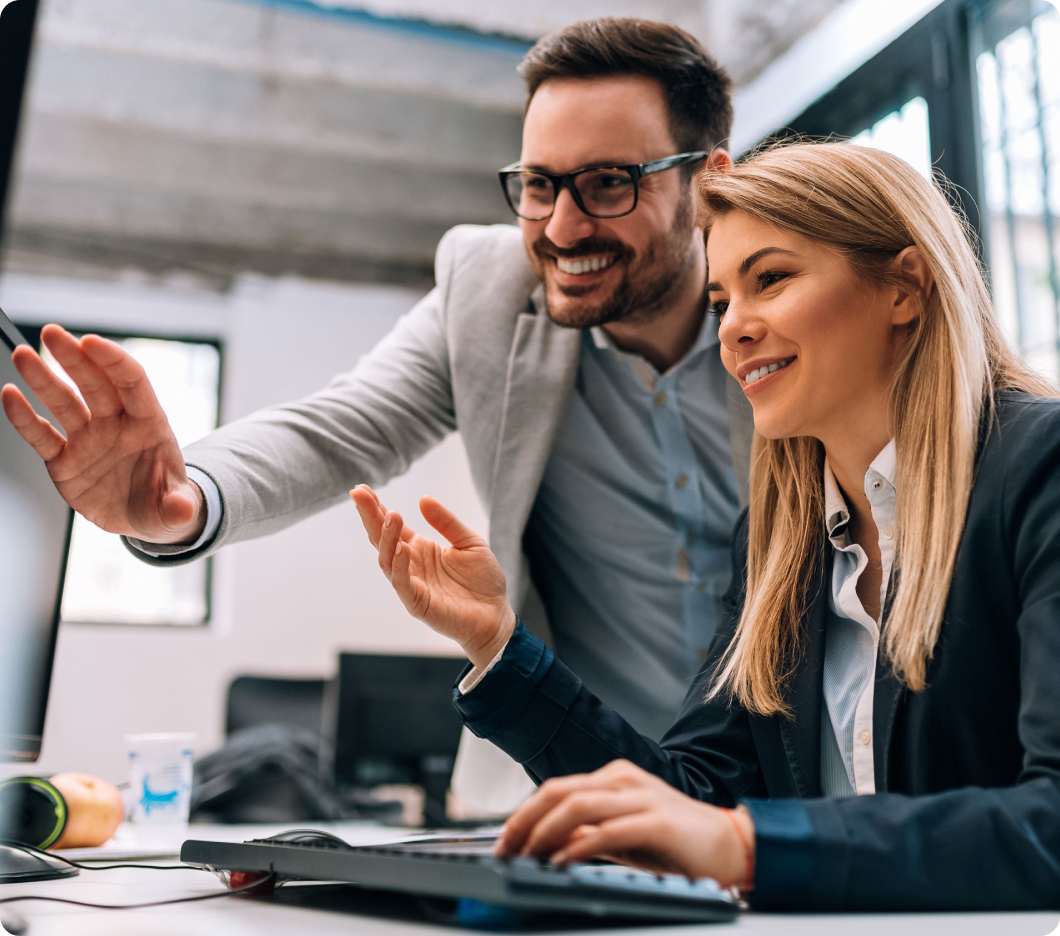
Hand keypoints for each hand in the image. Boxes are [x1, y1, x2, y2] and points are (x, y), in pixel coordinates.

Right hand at [1, 324, 204, 542]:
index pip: (132, 383)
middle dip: (74, 358)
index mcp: (149, 424)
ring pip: (64, 403)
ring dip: (43, 378)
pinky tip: (9, 395)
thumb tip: (184, 513)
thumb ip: (179, 507)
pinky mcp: (64, 460)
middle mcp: (115, 425)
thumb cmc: (164, 502)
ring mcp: (88, 440)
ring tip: (23, 354)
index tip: (92, 342)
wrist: (144, 519)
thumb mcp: (176, 509)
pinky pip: (42, 436)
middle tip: (52, 333)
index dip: (113, 361)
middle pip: (94, 384)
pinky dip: (25, 418)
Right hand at [350, 485, 515, 667]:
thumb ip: (446, 522)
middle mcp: (410, 565)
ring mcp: (411, 584)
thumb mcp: (469, 542)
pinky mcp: (417, 603)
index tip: (361, 489)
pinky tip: (402, 548)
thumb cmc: (483, 581)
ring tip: (392, 515)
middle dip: (369, 516)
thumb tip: (423, 498)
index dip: (376, 508)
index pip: (392, 526)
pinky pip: (402, 584)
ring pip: (387, 560)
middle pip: (381, 539)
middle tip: (359, 494)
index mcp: (420, 549)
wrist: (496, 615)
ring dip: (387, 537)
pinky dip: (400, 566)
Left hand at [494, 760, 754, 888]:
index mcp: (614, 779)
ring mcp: (640, 797)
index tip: (504, 843)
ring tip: (528, 857)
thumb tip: (548, 845)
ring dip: (544, 833)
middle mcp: (623, 780)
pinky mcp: (656, 821)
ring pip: (577, 805)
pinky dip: (579, 847)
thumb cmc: (677, 844)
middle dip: (524, 821)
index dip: (524, 816)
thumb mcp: (622, 838)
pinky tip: (562, 864)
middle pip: (558, 791)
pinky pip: (607, 830)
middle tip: (504, 850)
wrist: (731, 846)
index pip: (555, 790)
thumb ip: (588, 836)